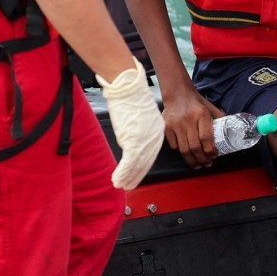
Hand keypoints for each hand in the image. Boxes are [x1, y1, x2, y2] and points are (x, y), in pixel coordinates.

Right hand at [97, 58, 164, 189]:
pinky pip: (129, 162)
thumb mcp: (146, 114)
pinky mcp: (133, 141)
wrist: (130, 89)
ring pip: (137, 165)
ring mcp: (143, 141)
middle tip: (131, 186)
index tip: (138, 175)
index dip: (143, 166)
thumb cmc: (134, 98)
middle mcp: (152, 138)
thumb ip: (145, 127)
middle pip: (145, 162)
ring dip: (129, 177)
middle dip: (137, 176)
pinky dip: (123, 173)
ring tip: (123, 186)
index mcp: (157, 132)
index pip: (151, 154)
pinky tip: (119, 181)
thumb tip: (138, 134)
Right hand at [161, 85, 224, 168]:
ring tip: (198, 165)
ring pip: (184, 149)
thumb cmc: (195, 102)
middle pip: (195, 147)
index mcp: (201, 114)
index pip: (206, 138)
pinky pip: (174, 146)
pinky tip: (187, 154)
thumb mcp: (209, 107)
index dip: (211, 150)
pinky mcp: (166, 127)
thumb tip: (230, 129)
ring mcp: (175, 124)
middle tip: (207, 164)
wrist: (177, 93)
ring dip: (192, 160)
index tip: (214, 156)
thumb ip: (218, 117)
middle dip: (202, 159)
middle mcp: (188, 120)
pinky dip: (181, 152)